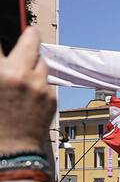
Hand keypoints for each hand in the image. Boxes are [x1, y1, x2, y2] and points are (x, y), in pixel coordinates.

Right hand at [0, 28, 56, 154]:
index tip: (5, 36)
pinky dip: (39, 81)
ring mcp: (39, 85)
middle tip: (29, 32)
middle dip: (29, 35)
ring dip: (34, 62)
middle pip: (31, 39)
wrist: (12, 150)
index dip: (3, 39)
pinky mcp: (52, 96)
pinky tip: (29, 91)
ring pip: (41, 61)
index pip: (0, 42)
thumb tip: (4, 54)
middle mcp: (20, 75)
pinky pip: (46, 80)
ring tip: (24, 70)